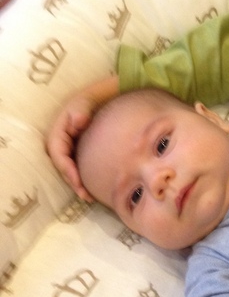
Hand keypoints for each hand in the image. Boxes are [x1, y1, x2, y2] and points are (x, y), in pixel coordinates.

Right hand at [45, 75, 119, 201]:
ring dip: (77, 184)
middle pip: (62, 165)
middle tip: (85, 194)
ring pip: (69, 169)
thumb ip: (81, 110)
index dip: (66, 168)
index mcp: (58, 131)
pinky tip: (92, 189)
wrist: (102, 99)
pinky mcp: (78, 152)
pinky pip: (77, 167)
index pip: (58, 153)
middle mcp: (60, 142)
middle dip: (72, 181)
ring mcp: (69, 148)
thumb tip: (77, 121)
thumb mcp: (85, 102)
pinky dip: (82, 178)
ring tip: (88, 197)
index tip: (76, 179)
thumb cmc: (92, 100)